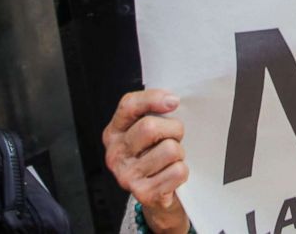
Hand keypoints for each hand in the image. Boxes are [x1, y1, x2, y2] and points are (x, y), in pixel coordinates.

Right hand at [104, 90, 189, 233]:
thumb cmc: (155, 156)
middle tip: (176, 138)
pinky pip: (177, 171)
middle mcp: (115, 154)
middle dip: (174, 129)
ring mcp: (127, 176)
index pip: (128, 105)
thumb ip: (153, 113)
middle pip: (150, 127)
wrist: (156, 196)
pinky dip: (182, 172)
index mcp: (114, 133)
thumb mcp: (148, 132)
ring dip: (179, 153)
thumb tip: (172, 100)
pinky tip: (171, 175)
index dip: (153, 98)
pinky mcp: (144, 193)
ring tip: (172, 160)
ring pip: (170, 149)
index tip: (174, 101)